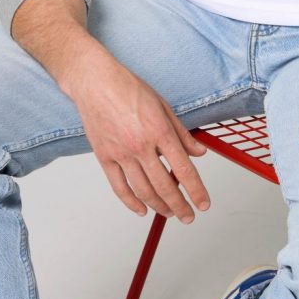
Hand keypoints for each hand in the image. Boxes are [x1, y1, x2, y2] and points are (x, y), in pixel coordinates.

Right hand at [69, 54, 210, 222]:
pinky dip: (131, 203)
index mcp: (159, 131)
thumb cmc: (129, 89)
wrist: (95, 82)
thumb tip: (199, 152)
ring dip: (159, 206)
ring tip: (169, 212)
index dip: (196, 191)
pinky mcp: (104, 158)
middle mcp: (141, 146)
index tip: (203, 203)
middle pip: (164, 186)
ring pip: (143, 191)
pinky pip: (119, 188)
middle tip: (188, 215)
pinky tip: (142, 209)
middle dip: (179, 205)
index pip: (183, 169)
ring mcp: (121, 154)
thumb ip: (182, 133)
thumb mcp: (163, 106)